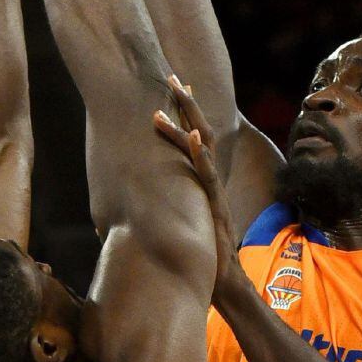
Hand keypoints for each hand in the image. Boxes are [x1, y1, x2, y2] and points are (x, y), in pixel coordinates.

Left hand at [155, 77, 250, 315]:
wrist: (225, 285)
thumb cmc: (201, 258)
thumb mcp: (180, 225)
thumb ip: (168, 210)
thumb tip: (136, 204)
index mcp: (201, 182)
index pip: (194, 140)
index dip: (184, 114)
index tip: (173, 90)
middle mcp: (209, 181)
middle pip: (202, 132)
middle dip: (187, 103)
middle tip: (173, 77)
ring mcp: (213, 192)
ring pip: (204, 147)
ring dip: (188, 120)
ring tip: (175, 96)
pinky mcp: (215, 206)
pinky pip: (208, 175)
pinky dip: (200, 155)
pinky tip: (193, 136)